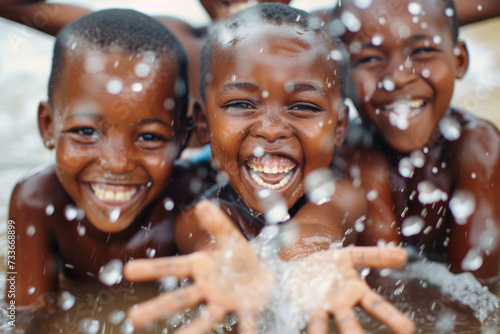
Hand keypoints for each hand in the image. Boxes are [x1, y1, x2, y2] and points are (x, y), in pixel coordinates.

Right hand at [124, 200, 273, 333]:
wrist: (263, 275)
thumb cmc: (239, 256)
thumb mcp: (229, 236)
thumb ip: (217, 223)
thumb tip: (202, 205)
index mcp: (200, 267)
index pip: (172, 267)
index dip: (151, 269)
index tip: (127, 270)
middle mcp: (207, 288)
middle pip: (180, 299)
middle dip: (157, 308)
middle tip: (132, 318)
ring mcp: (224, 301)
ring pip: (207, 317)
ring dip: (194, 330)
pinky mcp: (245, 309)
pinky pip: (244, 323)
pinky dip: (244, 331)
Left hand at [284, 246, 414, 333]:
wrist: (299, 264)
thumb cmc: (329, 264)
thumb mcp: (352, 255)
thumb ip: (375, 256)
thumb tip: (403, 255)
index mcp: (356, 292)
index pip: (377, 306)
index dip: (392, 318)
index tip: (409, 329)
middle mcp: (341, 304)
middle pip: (351, 323)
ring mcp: (323, 308)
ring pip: (329, 324)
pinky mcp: (306, 308)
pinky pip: (312, 322)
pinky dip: (316, 331)